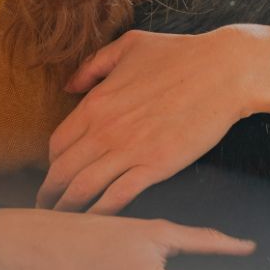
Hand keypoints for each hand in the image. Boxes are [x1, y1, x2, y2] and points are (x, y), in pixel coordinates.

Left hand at [39, 27, 258, 213]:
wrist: (224, 71)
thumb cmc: (181, 54)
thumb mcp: (130, 45)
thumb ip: (93, 65)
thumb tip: (69, 86)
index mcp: (95, 102)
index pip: (57, 144)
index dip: (52, 164)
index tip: (54, 176)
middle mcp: (104, 129)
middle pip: (62, 172)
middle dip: (49, 194)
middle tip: (45, 210)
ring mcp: (128, 150)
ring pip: (83, 189)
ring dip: (68, 209)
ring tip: (64, 222)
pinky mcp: (155, 166)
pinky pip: (117, 197)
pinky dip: (101, 214)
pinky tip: (97, 224)